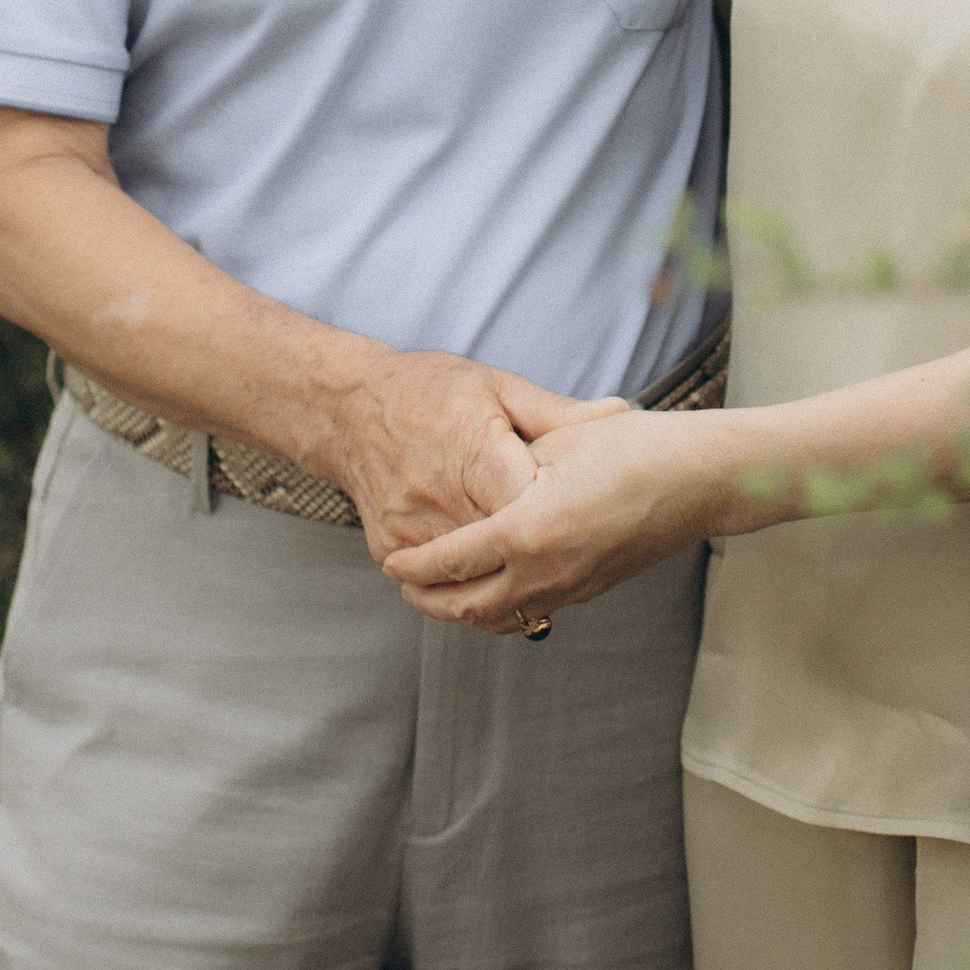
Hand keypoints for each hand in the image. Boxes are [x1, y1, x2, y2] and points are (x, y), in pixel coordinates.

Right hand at [329, 351, 623, 566]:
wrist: (348, 407)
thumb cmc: (430, 390)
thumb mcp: (497, 387)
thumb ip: (557, 413)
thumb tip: (620, 413)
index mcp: (475, 454)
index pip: (533, 509)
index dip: (563, 518)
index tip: (589, 519)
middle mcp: (440, 500)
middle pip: (506, 553)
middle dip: (542, 557)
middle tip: (578, 557)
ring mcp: (411, 531)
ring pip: (473, 578)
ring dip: (509, 578)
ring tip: (545, 572)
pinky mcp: (389, 548)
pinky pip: (439, 582)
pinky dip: (470, 581)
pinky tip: (498, 575)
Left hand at [380, 405, 724, 630]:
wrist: (697, 479)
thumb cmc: (630, 447)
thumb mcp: (557, 443)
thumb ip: (508, 467)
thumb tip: (473, 483)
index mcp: (529, 530)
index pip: (453, 561)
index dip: (415, 566)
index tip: (389, 563)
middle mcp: (546, 571)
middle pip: (469, 605)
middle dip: (429, 601)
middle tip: (403, 586)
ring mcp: (572, 587)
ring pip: (502, 616)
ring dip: (464, 610)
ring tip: (440, 594)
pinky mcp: (591, 589)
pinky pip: (532, 610)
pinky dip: (500, 608)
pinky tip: (494, 588)